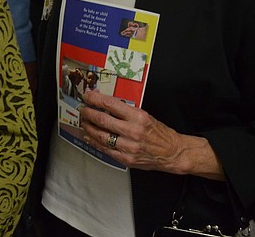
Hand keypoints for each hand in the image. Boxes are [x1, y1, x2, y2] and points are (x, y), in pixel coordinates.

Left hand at [79, 90, 222, 179]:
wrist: (172, 152)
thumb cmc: (159, 133)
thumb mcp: (145, 115)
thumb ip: (125, 111)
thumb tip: (105, 104)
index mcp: (138, 117)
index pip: (110, 104)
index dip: (95, 99)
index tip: (87, 95)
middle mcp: (133, 131)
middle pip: (102, 120)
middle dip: (88, 113)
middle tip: (82, 109)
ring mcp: (128, 147)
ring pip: (101, 136)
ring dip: (88, 127)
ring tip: (84, 121)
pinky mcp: (126, 159)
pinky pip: (105, 150)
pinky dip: (94, 142)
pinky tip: (89, 136)